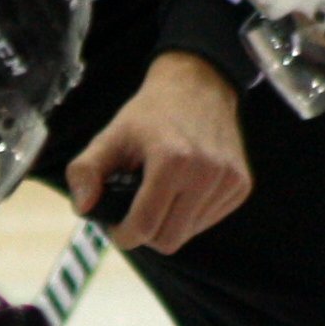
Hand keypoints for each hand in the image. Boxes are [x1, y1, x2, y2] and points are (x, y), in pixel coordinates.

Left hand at [65, 51, 250, 252]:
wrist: (198, 85)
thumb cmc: (150, 115)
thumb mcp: (110, 136)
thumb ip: (86, 170)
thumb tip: (83, 207)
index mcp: (172, 160)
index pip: (145, 226)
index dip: (123, 235)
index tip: (116, 227)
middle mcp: (206, 172)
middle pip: (169, 240)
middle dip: (146, 234)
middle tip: (134, 213)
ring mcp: (228, 180)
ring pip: (189, 234)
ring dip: (169, 223)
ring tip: (159, 195)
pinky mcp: (241, 185)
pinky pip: (208, 222)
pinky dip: (190, 215)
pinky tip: (182, 190)